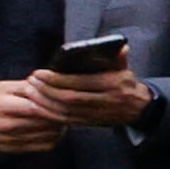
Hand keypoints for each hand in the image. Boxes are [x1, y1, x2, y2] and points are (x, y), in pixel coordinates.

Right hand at [0, 77, 63, 153]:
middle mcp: (11, 125)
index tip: (65, 97)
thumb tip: (48, 84)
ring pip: (51, 134)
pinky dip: (55, 137)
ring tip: (61, 115)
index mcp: (5, 106)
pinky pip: (45, 146)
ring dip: (61, 124)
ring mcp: (15, 139)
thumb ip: (25, 86)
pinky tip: (54, 128)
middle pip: (48, 121)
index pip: (39, 106)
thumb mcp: (0, 88)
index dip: (56, 102)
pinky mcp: (18, 149)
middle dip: (62, 113)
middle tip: (68, 106)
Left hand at [29, 65, 152, 130]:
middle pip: (69, 98)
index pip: (80, 82)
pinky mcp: (90, 123)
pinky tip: (38, 106)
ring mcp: (97, 114)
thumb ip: (118, 57)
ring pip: (65, 111)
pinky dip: (49, 115)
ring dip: (44, 102)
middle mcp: (105, 101)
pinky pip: (66, 121)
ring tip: (30, 92)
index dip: (57, 79)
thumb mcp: (125, 69)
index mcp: (113, 84)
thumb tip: (119, 45)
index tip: (39, 73)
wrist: (139, 109)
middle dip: (46, 90)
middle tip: (30, 81)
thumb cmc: (126, 84)